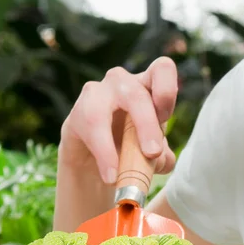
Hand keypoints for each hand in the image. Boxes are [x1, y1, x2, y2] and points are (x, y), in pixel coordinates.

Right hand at [60, 56, 177, 185]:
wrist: (96, 162)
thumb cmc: (131, 148)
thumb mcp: (153, 156)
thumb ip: (162, 158)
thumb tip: (159, 159)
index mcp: (148, 86)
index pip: (162, 69)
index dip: (166, 89)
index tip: (165, 118)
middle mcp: (123, 83)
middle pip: (136, 94)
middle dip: (146, 126)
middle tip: (152, 154)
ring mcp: (96, 93)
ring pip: (101, 112)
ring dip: (112, 146)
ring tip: (119, 174)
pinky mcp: (77, 113)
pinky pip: (87, 131)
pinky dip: (101, 156)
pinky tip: (109, 175)